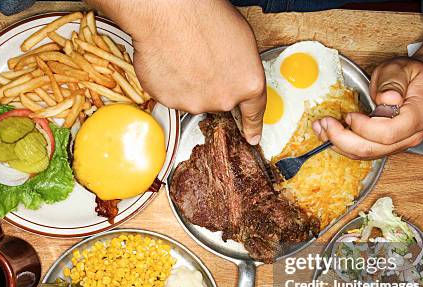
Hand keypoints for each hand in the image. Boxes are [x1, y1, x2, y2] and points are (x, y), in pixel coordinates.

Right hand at [87, 0, 265, 143]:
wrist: (169, 13)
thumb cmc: (204, 16)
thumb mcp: (241, 40)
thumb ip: (241, 69)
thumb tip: (235, 76)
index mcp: (248, 83)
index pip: (254, 113)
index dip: (252, 127)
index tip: (251, 137)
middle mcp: (223, 99)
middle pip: (219, 100)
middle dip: (213, 84)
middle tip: (203, 59)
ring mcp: (195, 103)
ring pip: (193, 97)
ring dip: (189, 82)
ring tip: (184, 54)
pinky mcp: (169, 101)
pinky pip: (170, 94)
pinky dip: (169, 81)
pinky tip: (170, 59)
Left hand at [313, 57, 422, 158]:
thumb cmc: (412, 77)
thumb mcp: (402, 69)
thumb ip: (392, 82)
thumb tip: (386, 98)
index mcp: (419, 116)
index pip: (388, 133)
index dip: (364, 128)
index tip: (349, 116)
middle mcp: (410, 136)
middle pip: (373, 149)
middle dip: (343, 139)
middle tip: (325, 124)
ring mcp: (398, 144)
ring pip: (365, 154)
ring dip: (338, 143)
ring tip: (321, 128)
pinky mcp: (386, 146)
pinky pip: (363, 151)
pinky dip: (343, 144)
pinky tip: (329, 133)